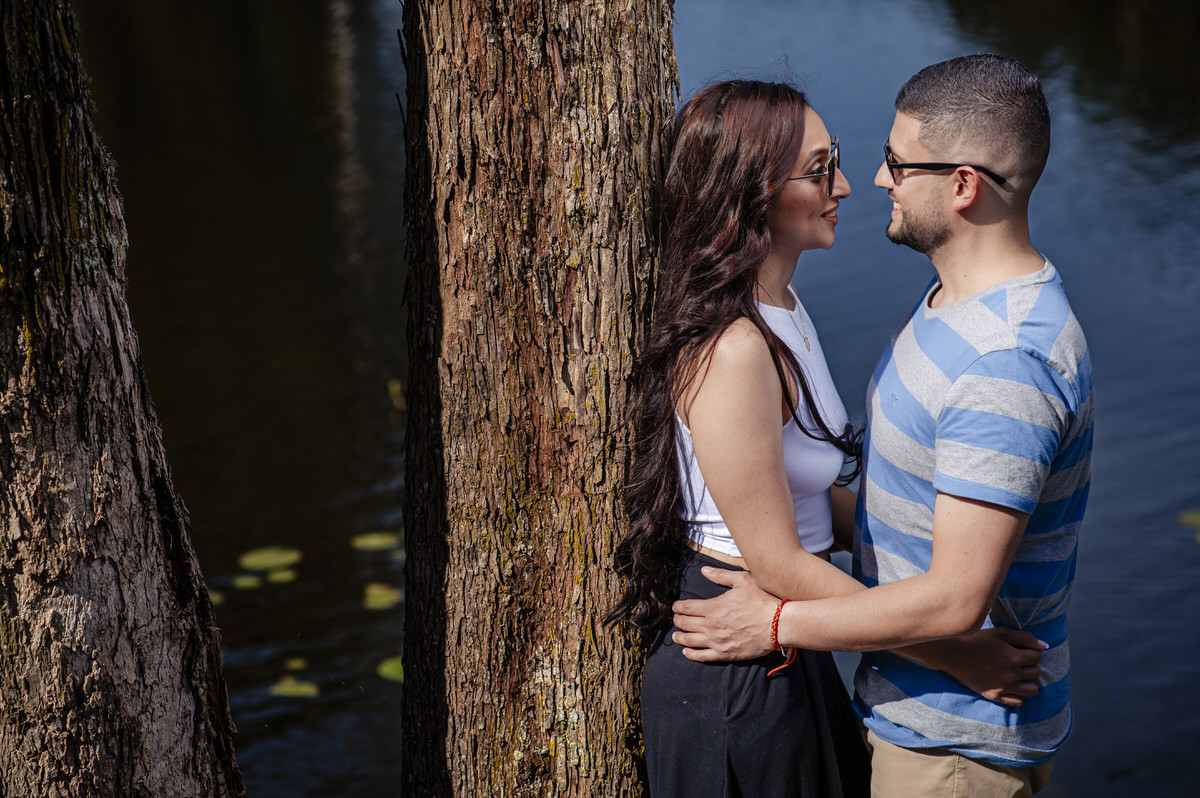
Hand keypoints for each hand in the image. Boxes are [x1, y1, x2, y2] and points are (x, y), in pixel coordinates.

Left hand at [670, 566, 778, 661]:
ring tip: (676, 635)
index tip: (675, 606)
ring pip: (690, 640)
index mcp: (713, 607)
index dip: (678, 607)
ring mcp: (717, 641)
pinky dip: (691, 654)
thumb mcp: (742, 581)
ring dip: (680, 637)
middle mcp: (711, 625)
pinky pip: (702, 656)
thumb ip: (721, 575)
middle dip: (678, 620)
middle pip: (685, 624)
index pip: (687, 607)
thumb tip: (704, 570)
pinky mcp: (725, 653)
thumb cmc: (761, 601)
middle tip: (676, 619)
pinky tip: (686, 651)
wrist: (777, 624)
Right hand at [909, 627, 1045, 707]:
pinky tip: (1010, 685)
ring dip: (1028, 681)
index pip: (1037, 657)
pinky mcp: (994, 695)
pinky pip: (1018, 702)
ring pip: (1032, 690)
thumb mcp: (1000, 633)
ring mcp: (1002, 687)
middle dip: (1030, 665)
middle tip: (1018, 660)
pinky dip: (1018, 694)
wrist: (952, 653)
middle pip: (1036, 673)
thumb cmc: (976, 639)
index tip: (1021, 650)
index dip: (1031, 652)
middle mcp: (1010, 674)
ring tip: (1018, 675)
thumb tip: (1044, 646)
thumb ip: (1024, 637)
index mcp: (1012, 657)